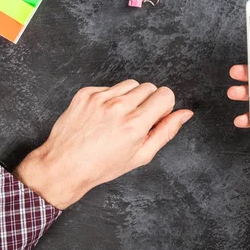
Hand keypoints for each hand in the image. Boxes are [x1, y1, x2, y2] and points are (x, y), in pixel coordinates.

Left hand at [14, 80, 193, 208]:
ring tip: (119, 118)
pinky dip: (111, 98)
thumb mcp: (141, 155)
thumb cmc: (103, 166)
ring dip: (131, 97)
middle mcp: (119, 107)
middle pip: (150, 87)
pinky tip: (103, 116)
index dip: (164, 106)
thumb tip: (185, 113)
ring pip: (131, 84)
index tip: (155, 117)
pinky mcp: (86, 93)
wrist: (64, 166)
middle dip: (148, 101)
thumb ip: (166, 131)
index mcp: (135, 124)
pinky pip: (110, 86)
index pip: (165, 94)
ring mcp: (100, 98)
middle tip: (136, 120)